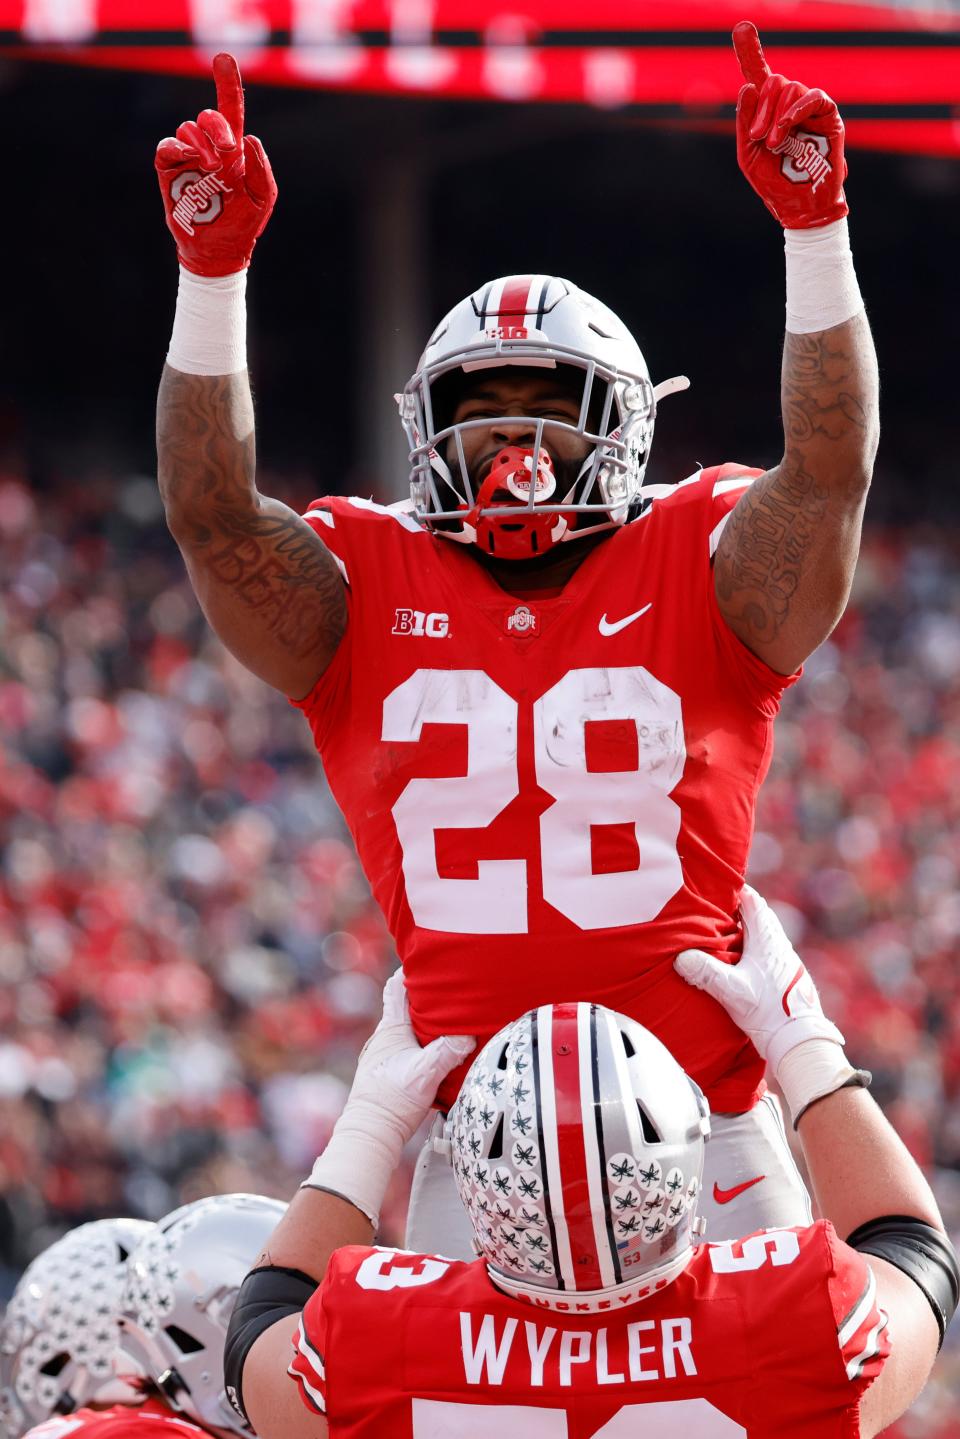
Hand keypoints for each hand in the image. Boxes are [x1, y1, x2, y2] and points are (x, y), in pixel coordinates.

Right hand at [155, 53, 276, 274]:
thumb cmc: (243, 225)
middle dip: (218, 125)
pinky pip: (167, 146)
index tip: (223, 58)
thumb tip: (248, 138)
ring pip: (188, 128)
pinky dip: (177, 146)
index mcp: (234, 150)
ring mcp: (188, 158)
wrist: (218, 252)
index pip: (231, 111)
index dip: (227, 83)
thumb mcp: (262, 198)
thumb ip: (260, 168)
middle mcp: (210, 148)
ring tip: (212, 167)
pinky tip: (189, 158)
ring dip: (202, 141)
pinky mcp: (169, 170)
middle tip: (228, 147)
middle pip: (209, 116)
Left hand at [349, 971, 474, 1143]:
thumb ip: (446, 1052)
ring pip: (409, 1029)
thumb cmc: (392, 1100)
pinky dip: (424, 1042)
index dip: (409, 971)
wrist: (372, 1134)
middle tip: (450, 989)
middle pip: (406, 1007)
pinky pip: (410, 1048)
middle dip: (425, 997)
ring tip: (452, 1019)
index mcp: (391, 1029)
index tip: (427, 960)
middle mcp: (385, 1038)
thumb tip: (468, 1036)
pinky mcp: (391, 1072)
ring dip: (426, 1023)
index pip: (396, 988)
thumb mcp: (425, 1073)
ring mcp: (387, 1056)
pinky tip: (441, 1052)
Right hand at [675, 884, 843, 1073]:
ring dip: (742, 928)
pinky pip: (764, 949)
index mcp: (767, 938)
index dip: (734, 889)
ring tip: (718, 933)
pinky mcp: (784, 973)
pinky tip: (736, 960)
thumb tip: (681, 957)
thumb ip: (706, 972)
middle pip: (756, 914)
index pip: (752, 900)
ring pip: (761, 932)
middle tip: (711, 908)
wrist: (799, 1039)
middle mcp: (778, 943)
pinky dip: (749, 946)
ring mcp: (783, 958)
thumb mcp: (732, 991)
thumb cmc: (768, 1012)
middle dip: (735, 908)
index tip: (714, 885)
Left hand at [733, 20, 847, 228]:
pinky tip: (786, 128)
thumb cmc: (773, 183)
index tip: (742, 26)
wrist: (800, 206)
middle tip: (758, 137)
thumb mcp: (748, 155)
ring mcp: (809, 107)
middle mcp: (788, 104)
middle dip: (761, 108)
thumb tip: (749, 86)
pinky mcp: (828, 114)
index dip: (749, 51)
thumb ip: (745, 122)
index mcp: (767, 112)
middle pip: (773, 81)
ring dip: (777, 116)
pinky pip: (812, 96)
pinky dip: (795, 110)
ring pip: (790, 88)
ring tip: (775, 145)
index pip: (758, 76)